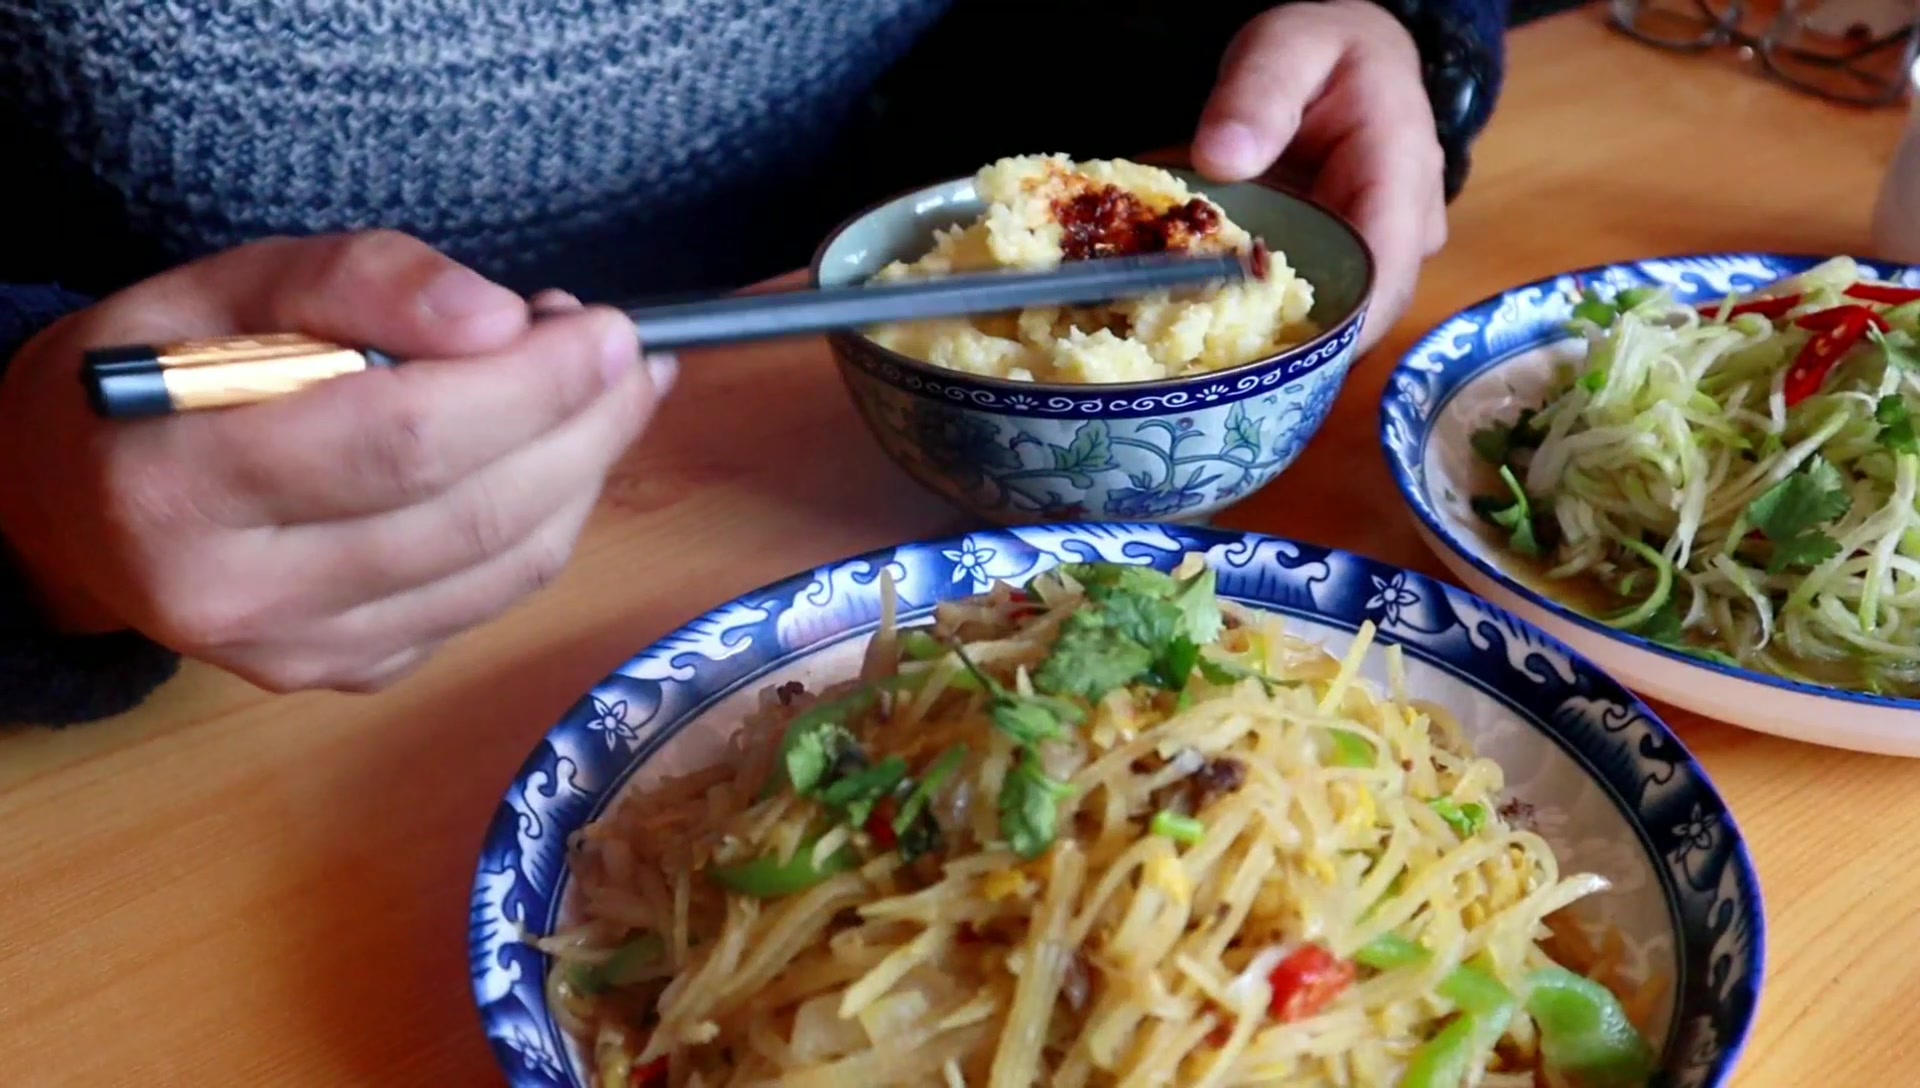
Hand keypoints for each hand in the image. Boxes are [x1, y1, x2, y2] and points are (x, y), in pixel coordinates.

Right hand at [0, 231, 673, 692]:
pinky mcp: (344, 675)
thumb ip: (357, 281)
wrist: (74, 502)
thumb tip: (497, 319)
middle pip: (470, 513)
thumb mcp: (223, 285)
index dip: (529, 384)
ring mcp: (296, 653)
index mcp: (180, 483)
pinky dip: (546, 525)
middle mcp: (236, 594)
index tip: (609, 329)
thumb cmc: (157, 373)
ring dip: (585, 473)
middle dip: (582, 425)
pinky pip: (485, 602)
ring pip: (500, 569)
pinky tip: (553, 457)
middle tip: (631, 355)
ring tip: (610, 393)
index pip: (399, 439)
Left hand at [1191, 0, 1445, 349]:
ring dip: (1280, 350)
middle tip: (1215, 381)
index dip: (1339, 327)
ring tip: (1209, 374)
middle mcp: (1406, 230)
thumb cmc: (1323, 53)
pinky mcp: (1351, 272)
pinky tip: (1214, 349)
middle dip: (1297, 353)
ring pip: (1340, 324)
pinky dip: (1268, 331)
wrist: (1349, 59)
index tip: (1276, 363)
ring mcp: (1382, 257)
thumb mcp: (1287, 45)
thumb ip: (1258, 91)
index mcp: (1400, 173)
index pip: (1387, 269)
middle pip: (1365, 316)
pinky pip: (1315, 314)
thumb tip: (1223, 157)